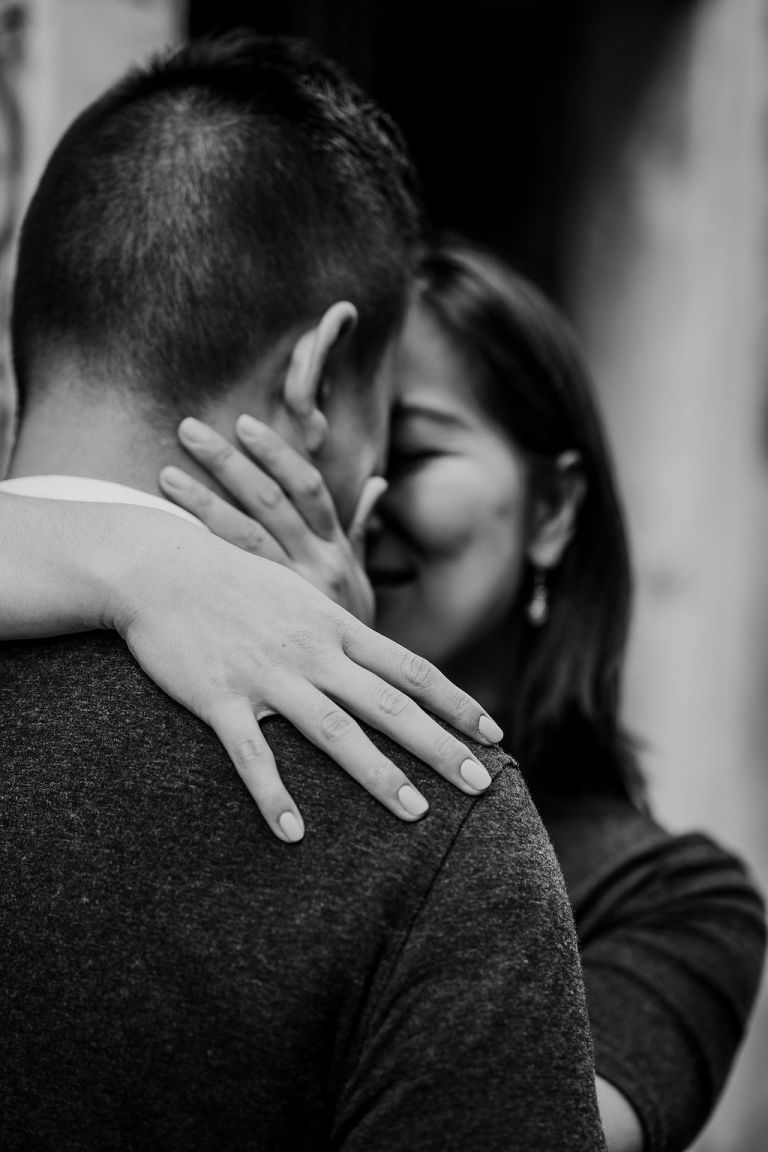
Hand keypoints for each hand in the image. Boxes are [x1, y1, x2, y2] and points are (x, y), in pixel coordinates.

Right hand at [107, 515, 503, 843]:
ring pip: (334, 732)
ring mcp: (268, 676)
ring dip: (378, 775)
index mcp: (335, 627)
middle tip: (480, 786)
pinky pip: (251, 755)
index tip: (494, 736)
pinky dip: (273, 794)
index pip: (412, 670)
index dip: (457, 704)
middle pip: (389, 706)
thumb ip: (342, 629)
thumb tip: (384, 661)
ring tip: (416, 814)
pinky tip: (293, 833)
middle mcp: (313, 652)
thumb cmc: (236, 583)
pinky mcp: (219, 697)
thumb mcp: (301, 594)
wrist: (162, 569)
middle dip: (439, 748)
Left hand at [159, 415, 379, 624]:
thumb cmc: (352, 640)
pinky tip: (169, 540)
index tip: (244, 423)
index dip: (276, 453)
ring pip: (242, 537)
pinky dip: (201, 555)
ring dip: (202, 501)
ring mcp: (289, 598)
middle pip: (267, 500)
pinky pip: (230, 582)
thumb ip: (361, 534)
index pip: (307, 486)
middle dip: (228, 462)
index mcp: (337, 551)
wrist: (357, 702)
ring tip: (166, 474)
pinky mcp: (267, 627)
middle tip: (188, 429)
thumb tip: (378, 487)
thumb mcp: (361, 586)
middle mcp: (315, 567)